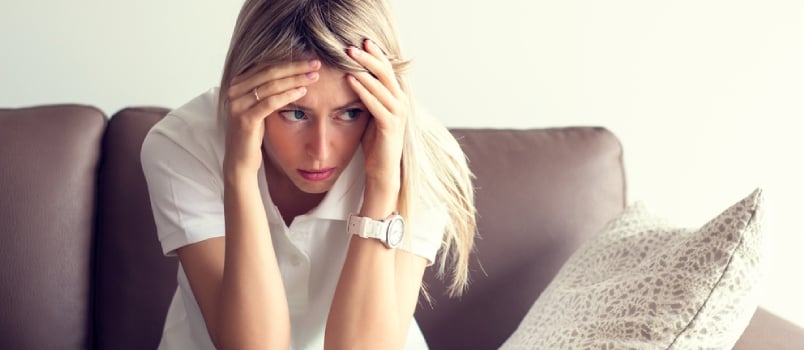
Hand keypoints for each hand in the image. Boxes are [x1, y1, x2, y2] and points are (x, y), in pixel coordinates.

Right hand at [223, 60, 320, 177]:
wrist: (240, 160)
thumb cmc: (254, 132)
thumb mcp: (260, 106)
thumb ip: (268, 88)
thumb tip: (293, 70)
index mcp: (237, 83)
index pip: (266, 65)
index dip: (289, 60)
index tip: (310, 59)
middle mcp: (234, 90)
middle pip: (269, 72)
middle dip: (295, 67)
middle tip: (316, 63)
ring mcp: (237, 104)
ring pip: (271, 85)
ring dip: (295, 79)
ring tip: (314, 77)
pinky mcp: (244, 119)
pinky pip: (270, 103)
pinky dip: (288, 96)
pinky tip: (303, 92)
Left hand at [347, 39, 407, 194]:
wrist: (383, 167)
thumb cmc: (375, 140)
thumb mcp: (372, 112)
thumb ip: (369, 94)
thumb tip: (354, 75)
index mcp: (398, 96)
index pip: (387, 69)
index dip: (376, 54)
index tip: (362, 41)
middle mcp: (401, 101)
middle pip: (385, 72)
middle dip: (368, 58)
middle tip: (351, 46)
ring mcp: (397, 113)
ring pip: (380, 85)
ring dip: (363, 70)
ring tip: (348, 58)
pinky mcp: (389, 125)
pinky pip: (375, 103)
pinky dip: (362, 90)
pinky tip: (350, 80)